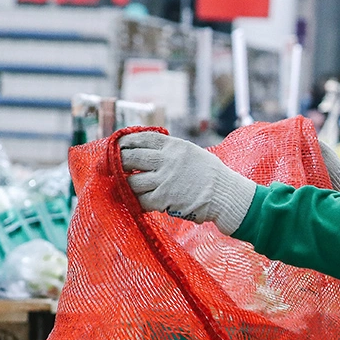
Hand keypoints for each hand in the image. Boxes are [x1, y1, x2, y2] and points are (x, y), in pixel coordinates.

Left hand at [118, 131, 255, 234]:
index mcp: (174, 146)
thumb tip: (148, 151)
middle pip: (130, 158)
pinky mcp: (164, 200)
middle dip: (118, 162)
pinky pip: (141, 200)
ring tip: (127, 186)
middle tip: (113, 166)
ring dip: (127, 185)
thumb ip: (172, 151)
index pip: (142, 138)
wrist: (226, 196)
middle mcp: (167, 160)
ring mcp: (164, 180)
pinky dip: (137, 201)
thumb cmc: (213, 176)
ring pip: (131, 181)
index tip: (119, 146)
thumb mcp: (193, 153)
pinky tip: (138, 201)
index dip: (126, 142)